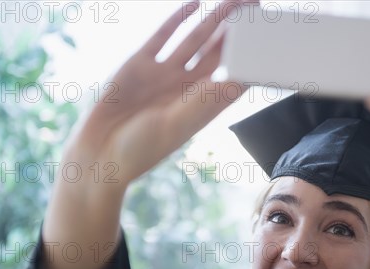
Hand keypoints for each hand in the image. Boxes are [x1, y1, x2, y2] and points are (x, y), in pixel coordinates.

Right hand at [67, 0, 244, 189]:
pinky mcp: (140, 64)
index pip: (234, 76)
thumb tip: (241, 80)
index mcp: (202, 104)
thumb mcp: (178, 123)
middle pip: (219, 52)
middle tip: (256, 7)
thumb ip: (206, 99)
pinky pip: (163, 37)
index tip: (269, 38)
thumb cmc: (142, 148)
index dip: (252, 57)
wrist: (100, 153)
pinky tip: (194, 6)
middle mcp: (187, 86)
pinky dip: (178, 20)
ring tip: (234, 1)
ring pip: (194, 40)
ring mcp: (164, 73)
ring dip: (213, 20)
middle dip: (237, 31)